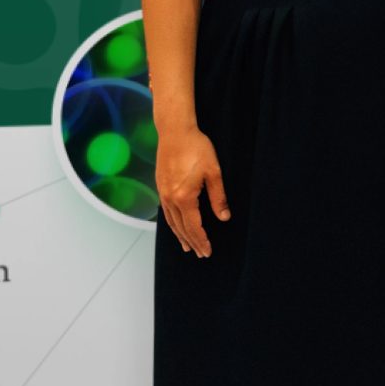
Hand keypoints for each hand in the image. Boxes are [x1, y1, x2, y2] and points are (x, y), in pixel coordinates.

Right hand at [156, 125, 228, 257]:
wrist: (175, 131)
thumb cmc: (196, 148)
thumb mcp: (214, 172)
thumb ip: (218, 196)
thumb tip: (224, 217)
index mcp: (184, 197)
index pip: (194, 226)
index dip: (202, 240)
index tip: (208, 251)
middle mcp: (170, 198)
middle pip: (181, 227)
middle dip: (192, 242)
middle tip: (200, 254)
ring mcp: (163, 192)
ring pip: (171, 221)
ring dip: (180, 235)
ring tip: (187, 247)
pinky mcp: (161, 186)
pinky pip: (165, 211)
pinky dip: (172, 223)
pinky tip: (176, 226)